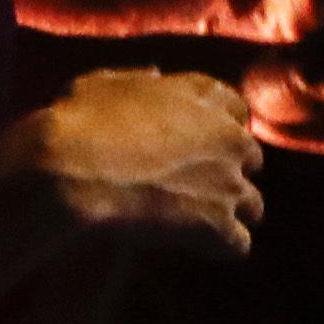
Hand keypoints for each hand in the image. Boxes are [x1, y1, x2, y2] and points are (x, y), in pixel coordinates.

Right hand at [0, 70, 263, 254]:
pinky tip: (196, 248)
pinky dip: (218, 248)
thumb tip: (155, 75)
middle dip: (229, 171)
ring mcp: (227, 181)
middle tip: (198, 187)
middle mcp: (226, 135)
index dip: (219, 126)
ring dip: (229, 213)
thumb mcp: (101, 84)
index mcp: (202, 96)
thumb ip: (136, 79)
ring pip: (254, 205)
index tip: (201, 142)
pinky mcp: (217, 223)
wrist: (69, 170)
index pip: (236, 109)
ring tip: (198, 225)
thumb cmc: (76, 123)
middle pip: (252, 158)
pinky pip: (238, 244)